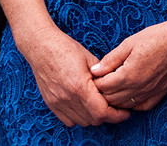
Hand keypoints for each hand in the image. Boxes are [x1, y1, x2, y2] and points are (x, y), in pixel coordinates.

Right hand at [16, 24, 130, 127]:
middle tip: (114, 106)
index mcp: (80, 86)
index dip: (117, 115)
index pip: (103, 112)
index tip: (125, 112)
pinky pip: (69, 121)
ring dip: (93, 117)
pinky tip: (83, 106)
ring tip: (99, 105)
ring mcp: (58, 102)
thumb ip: (102, 76)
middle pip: (94, 119)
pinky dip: (79, 117)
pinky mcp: (51, 103)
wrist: (41, 46)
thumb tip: (114, 88)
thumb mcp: (89, 58)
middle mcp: (68, 98)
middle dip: (108, 115)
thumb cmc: (65, 48)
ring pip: (82, 122)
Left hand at [90, 18, 166, 110]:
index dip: (95, 82)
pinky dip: (131, 104)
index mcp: (128, 75)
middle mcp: (139, 89)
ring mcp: (150, 94)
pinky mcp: (160, 95)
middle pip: (111, 99)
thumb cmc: (156, 38)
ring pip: (125, 106)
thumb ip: (111, 59)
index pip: (103, 87)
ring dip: (115, 99)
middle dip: (102, 92)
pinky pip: (140, 108)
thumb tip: (94, 70)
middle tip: (99, 81)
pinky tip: (128, 94)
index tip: (92, 75)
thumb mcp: (129, 43)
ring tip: (111, 87)